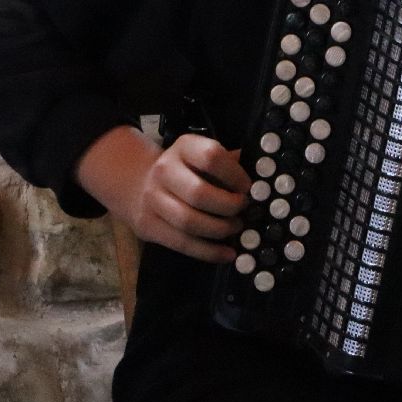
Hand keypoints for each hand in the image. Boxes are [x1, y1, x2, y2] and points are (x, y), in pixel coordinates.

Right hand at [79, 127, 250, 263]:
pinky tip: (227, 254)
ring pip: (189, 222)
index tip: (248, 188)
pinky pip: (181, 243)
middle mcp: (164, 170)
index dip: (234, 175)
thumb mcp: (203, 156)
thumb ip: (229, 163)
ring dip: (219, 230)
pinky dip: (208, 252)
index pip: (211, 157)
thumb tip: (263, 174)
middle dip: (228, 206)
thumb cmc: (186, 170)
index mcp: (184, 147)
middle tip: (243, 210)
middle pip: (199, 194)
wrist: (138, 183)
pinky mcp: (147, 225)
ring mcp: (152, 199)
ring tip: (236, 229)